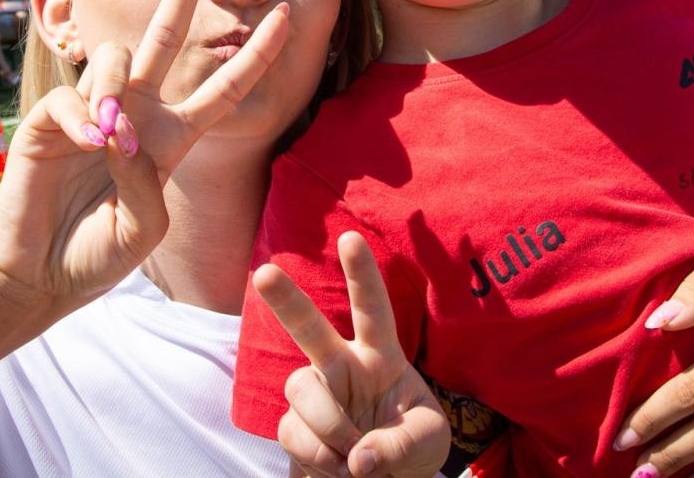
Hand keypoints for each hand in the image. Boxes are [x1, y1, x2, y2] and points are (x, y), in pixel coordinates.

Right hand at [0, 0, 287, 324]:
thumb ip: (146, 184)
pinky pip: (75, 99)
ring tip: (109, 141)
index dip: (257, 54)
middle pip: (168, 34)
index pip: (225, 87)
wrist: (43, 274)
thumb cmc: (99, 254)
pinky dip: (84, 121)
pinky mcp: (50, 119)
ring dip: (118, 93)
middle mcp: (137, 111)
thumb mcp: (146, 231)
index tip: (288, 17)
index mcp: (173, 136)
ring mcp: (94, 110)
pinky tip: (86, 147)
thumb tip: (119, 132)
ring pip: (119, 58)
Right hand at [254, 232, 450, 477]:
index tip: (350, 238)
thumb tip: (358, 457)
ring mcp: (316, 394)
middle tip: (266, 273)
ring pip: (301, 389)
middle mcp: (342, 365)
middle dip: (287, 300)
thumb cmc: (411, 447)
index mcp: (380, 356)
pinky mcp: (293, 426)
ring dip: (329, 425)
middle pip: (309, 326)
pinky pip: (293, 432)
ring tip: (353, 454)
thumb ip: (401, 444)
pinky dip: (319, 456)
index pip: (372, 310)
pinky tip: (337, 467)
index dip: (362, 275)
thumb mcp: (428, 442)